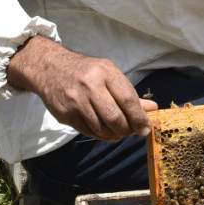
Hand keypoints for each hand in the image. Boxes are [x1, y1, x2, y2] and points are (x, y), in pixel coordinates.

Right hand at [7, 35, 155, 141]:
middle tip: (132, 132)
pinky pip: (87, 131)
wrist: (51, 69)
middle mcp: (90, 85)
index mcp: (106, 72)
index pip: (127, 99)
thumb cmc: (87, 72)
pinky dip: (100, 135)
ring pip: (100, 128)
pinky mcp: (65, 113)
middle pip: (114, 117)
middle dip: (127, 129)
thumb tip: (152, 109)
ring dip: (114, 134)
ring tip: (119, 131)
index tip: (145, 128)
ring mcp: (75, 100)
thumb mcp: (109, 74)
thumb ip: (129, 93)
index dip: (139, 117)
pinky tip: (106, 133)